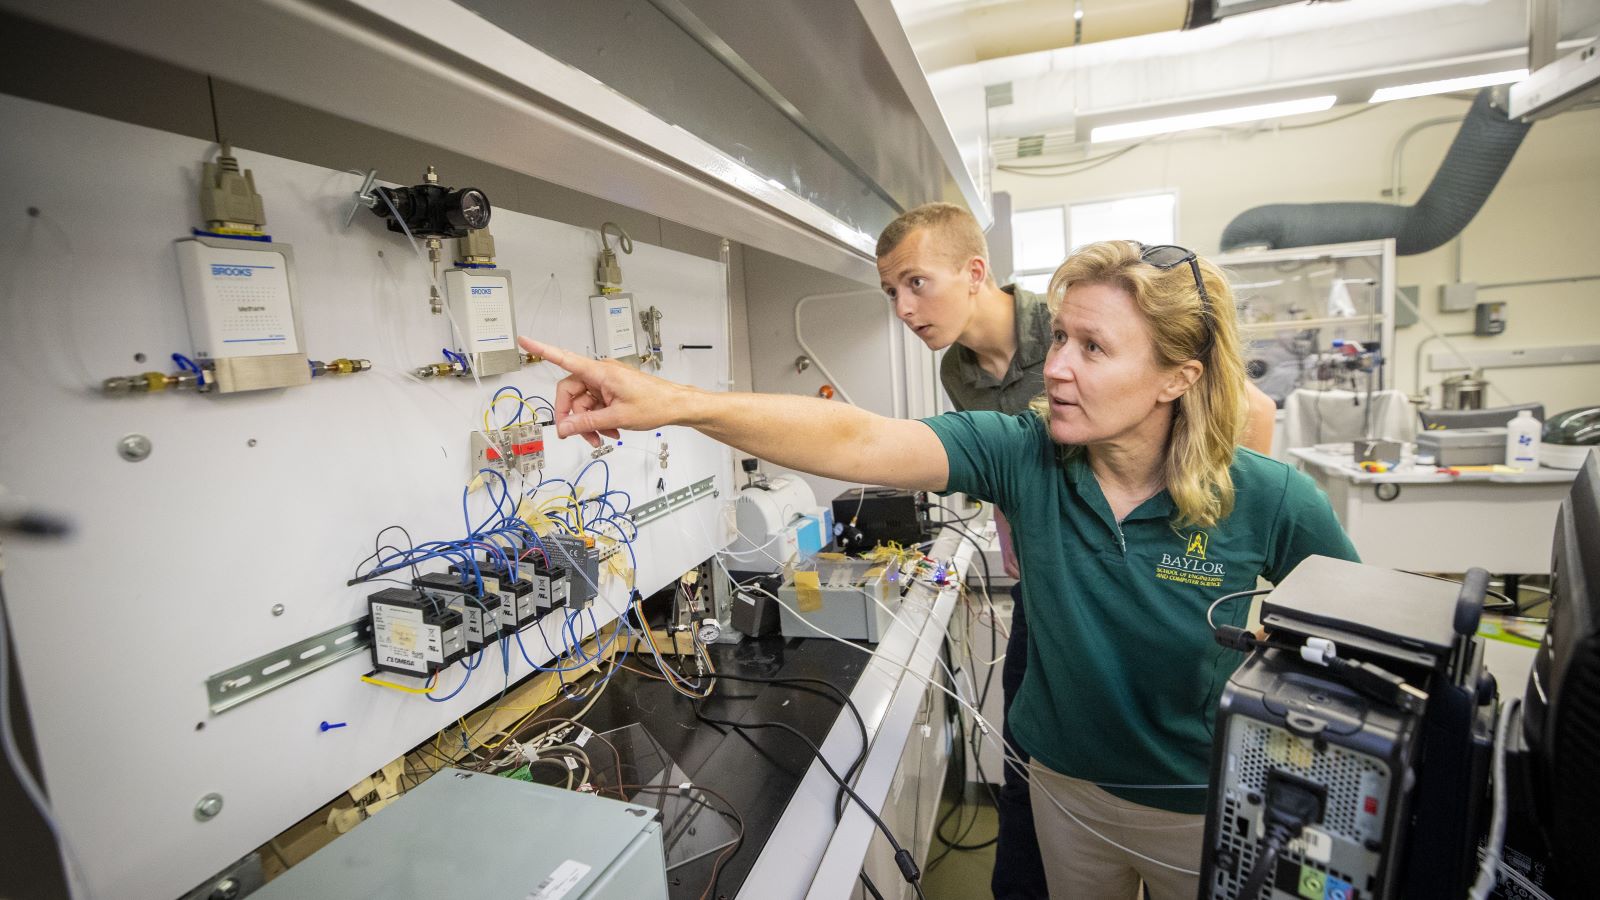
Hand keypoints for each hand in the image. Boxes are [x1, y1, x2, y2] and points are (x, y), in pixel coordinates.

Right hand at [517, 337, 689, 446]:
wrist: (676, 406)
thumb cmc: (655, 404)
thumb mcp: (617, 417)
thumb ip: (587, 422)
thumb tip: (564, 427)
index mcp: (600, 372)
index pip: (564, 358)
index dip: (542, 349)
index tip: (524, 340)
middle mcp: (600, 373)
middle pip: (571, 392)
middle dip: (572, 416)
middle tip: (576, 435)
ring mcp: (606, 382)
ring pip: (583, 403)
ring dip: (588, 422)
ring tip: (602, 438)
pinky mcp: (612, 390)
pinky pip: (595, 405)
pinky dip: (598, 420)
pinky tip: (609, 432)